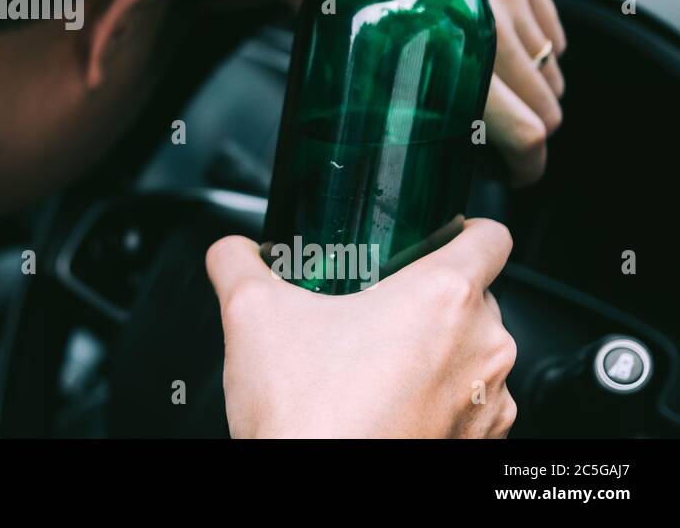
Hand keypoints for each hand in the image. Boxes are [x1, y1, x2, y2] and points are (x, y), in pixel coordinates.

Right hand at [206, 218, 517, 437]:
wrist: (321, 496)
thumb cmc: (306, 417)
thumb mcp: (250, 315)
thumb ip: (239, 264)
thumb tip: (232, 252)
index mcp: (443, 298)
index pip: (491, 236)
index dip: (465, 227)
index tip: (440, 235)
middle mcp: (482, 348)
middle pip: (475, 296)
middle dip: (427, 298)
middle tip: (374, 307)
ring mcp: (489, 404)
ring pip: (472, 352)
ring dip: (434, 351)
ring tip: (374, 362)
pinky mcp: (479, 445)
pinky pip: (471, 404)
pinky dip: (437, 398)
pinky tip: (385, 405)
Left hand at [249, 0, 566, 185]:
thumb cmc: (338, 6)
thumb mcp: (363, 76)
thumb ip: (408, 116)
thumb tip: (440, 160)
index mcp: (449, 53)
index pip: (525, 130)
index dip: (527, 165)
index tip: (517, 173)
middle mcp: (487, 18)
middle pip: (547, 103)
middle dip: (528, 132)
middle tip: (498, 141)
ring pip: (554, 69)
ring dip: (532, 92)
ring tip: (494, 96)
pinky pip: (553, 31)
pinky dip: (537, 53)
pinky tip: (500, 57)